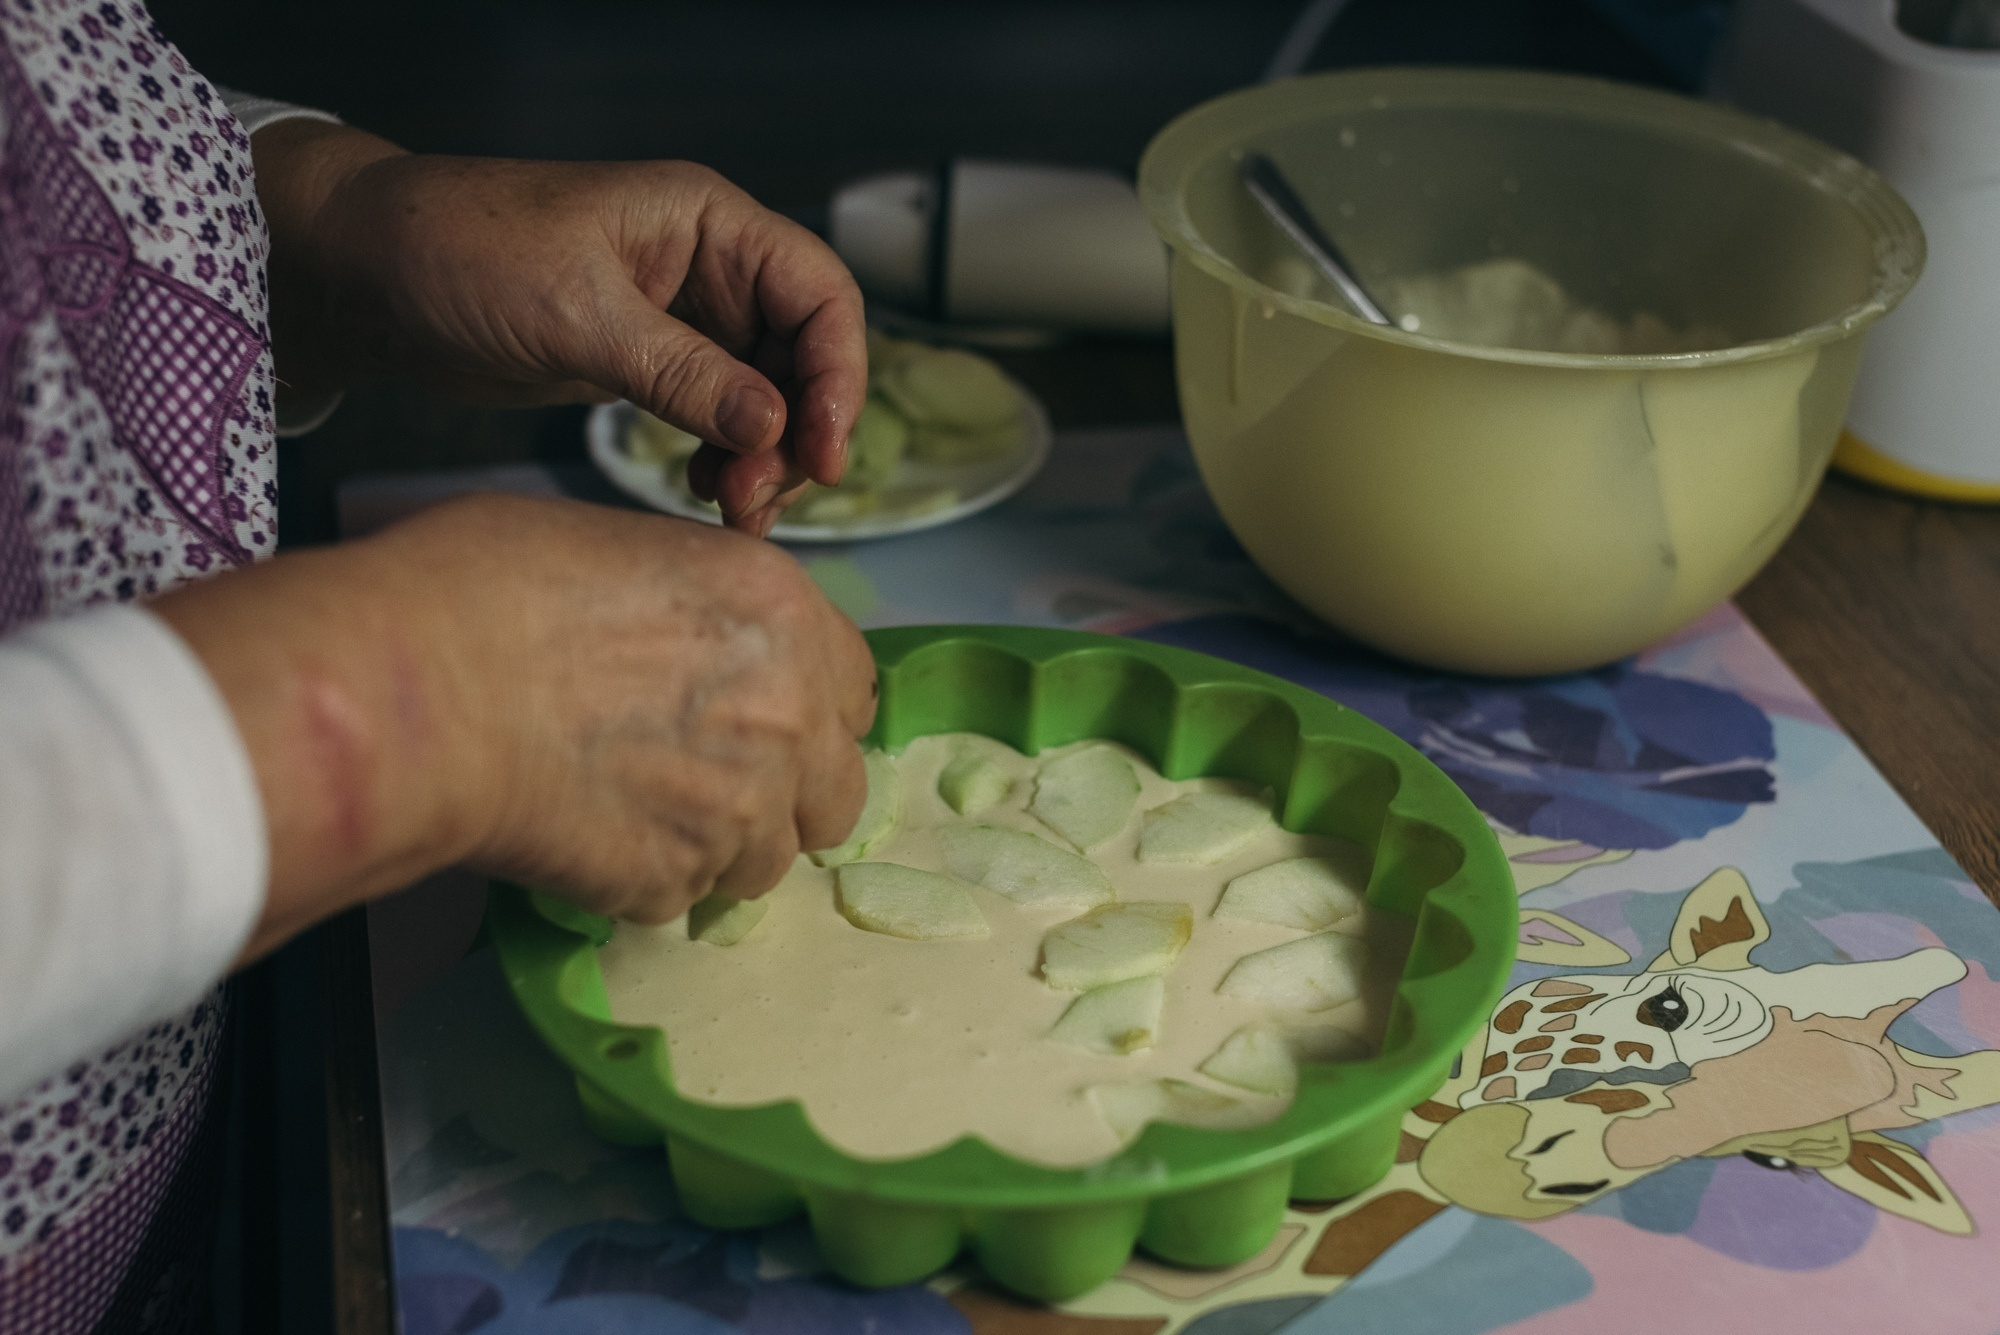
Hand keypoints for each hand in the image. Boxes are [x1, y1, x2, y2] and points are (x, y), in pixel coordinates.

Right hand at [153, 494, 876, 960]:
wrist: (418, 689)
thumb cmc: (486, 587)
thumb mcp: (620, 546)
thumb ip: (694, 604)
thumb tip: (683, 632)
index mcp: (783, 615)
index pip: (855, 686)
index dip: (809, 704)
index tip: (766, 713)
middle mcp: (788, 717)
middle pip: (837, 792)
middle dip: (786, 794)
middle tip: (711, 781)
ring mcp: (739, 811)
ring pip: (766, 862)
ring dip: (718, 848)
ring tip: (636, 815)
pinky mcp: (673, 882)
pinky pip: (679, 898)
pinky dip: (642, 881)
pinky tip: (585, 840)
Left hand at [255, 121, 865, 535]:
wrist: (368, 271)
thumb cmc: (460, 251)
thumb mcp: (578, 314)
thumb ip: (682, 373)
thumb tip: (772, 428)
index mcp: (708, 223)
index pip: (819, 294)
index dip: (837, 376)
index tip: (824, 452)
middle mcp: (708, 267)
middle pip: (803, 356)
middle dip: (796, 433)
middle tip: (758, 501)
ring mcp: (680, 319)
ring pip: (765, 396)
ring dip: (764, 458)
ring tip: (731, 510)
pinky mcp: (646, 364)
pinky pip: (716, 417)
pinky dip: (723, 459)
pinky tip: (701, 492)